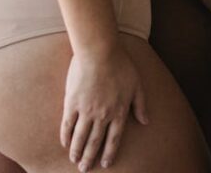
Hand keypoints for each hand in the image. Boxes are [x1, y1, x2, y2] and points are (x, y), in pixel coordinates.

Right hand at [60, 45, 148, 169]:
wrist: (100, 50)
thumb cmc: (121, 64)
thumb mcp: (137, 84)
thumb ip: (141, 104)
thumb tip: (145, 121)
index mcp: (118, 112)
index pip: (113, 139)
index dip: (109, 153)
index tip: (105, 163)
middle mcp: (102, 115)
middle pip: (95, 142)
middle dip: (90, 158)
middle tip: (85, 169)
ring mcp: (86, 110)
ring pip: (80, 137)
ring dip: (77, 152)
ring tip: (74, 161)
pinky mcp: (72, 103)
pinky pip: (67, 124)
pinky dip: (66, 136)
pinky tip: (65, 144)